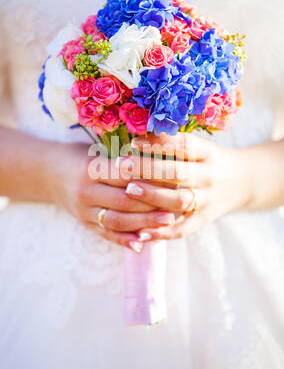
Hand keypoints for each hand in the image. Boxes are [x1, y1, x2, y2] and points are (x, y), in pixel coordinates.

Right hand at [49, 142, 174, 250]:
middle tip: (177, 206)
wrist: (47, 173)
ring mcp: (83, 211)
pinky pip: (105, 234)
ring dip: (143, 223)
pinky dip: (124, 240)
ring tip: (167, 222)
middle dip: (152, 205)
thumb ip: (122, 157)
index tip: (173, 180)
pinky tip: (141, 244)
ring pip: (117, 220)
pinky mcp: (84, 223)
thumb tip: (160, 159)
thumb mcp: (97, 150)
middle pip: (123, 201)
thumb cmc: (80, 156)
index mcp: (90, 168)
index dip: (149, 178)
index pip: (125, 176)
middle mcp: (85, 191)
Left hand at [116, 132, 251, 240]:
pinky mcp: (204, 220)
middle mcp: (209, 176)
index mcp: (207, 153)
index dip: (159, 143)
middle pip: (178, 172)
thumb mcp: (200, 146)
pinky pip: (183, 229)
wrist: (244, 181)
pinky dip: (161, 232)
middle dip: (149, 169)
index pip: (183, 146)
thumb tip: (136, 135)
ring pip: (179, 200)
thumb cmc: (210, 160)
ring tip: (129, 191)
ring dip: (153, 196)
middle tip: (122, 166)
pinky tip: (140, 233)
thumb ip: (173, 143)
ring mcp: (207, 200)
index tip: (133, 142)